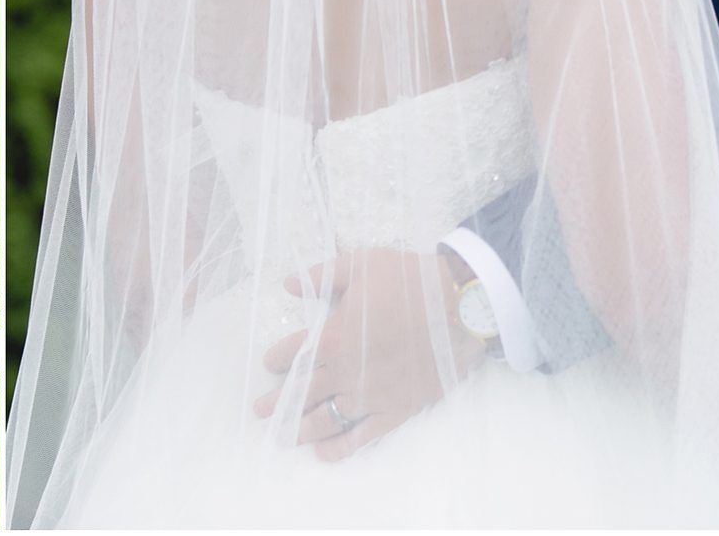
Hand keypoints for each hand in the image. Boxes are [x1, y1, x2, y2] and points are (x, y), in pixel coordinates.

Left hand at [252, 248, 478, 461]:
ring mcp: (371, 395)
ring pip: (327, 418)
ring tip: (283, 436)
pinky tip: (324, 453)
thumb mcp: (360, 265)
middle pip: (303, 392)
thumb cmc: (408, 281)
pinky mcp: (397, 410)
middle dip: (278, 403)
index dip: (277, 360)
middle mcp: (347, 371)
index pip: (294, 353)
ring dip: (301, 428)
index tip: (269, 366)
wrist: (459, 309)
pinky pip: (363, 436)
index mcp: (334, 336)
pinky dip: (341, 447)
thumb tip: (288, 282)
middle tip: (259, 412)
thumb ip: (321, 276)